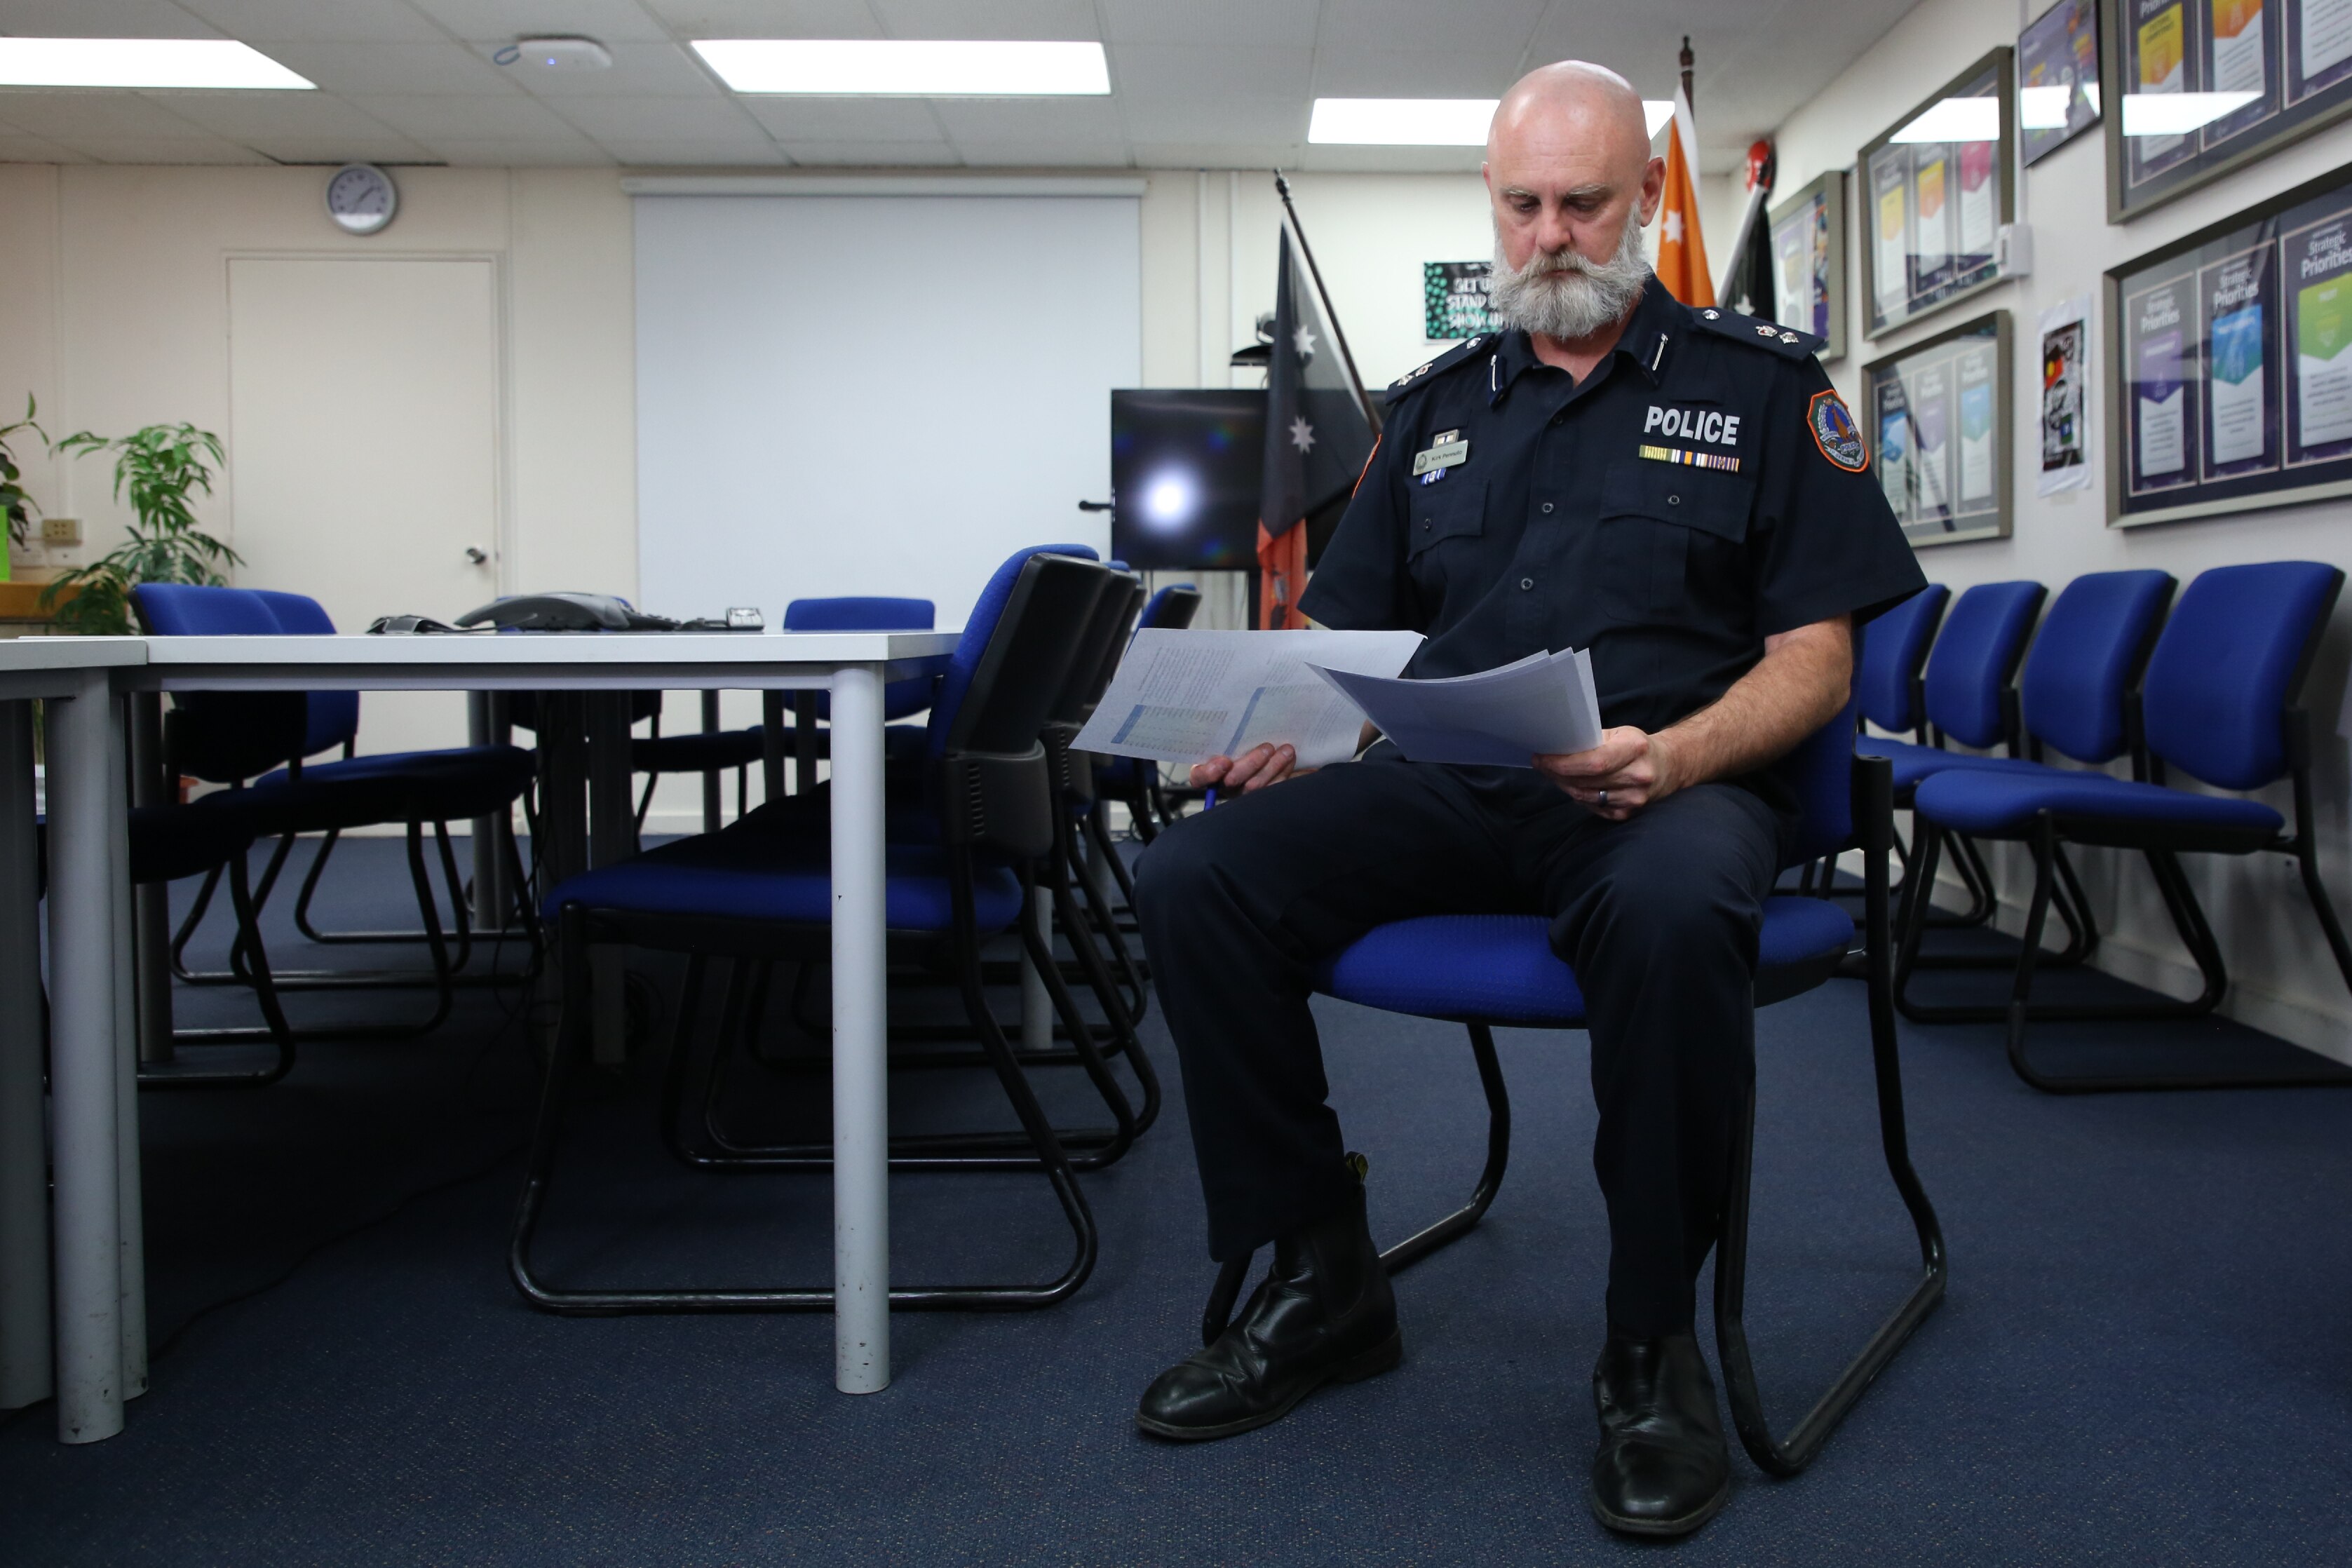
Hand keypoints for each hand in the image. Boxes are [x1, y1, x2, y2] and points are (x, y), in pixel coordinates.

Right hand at [1190, 742, 1304, 794]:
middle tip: (1267, 748)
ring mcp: (1244, 794)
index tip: (1224, 761)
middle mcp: (1225, 785)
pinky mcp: (1264, 797)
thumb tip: (1229, 715)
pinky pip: (1276, 790)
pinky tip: (1303, 767)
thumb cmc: (1233, 746)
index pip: (1200, 777)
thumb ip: (1225, 734)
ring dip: (1274, 768)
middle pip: (1235, 782)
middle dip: (1253, 764)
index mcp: (1209, 772)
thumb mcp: (1225, 739)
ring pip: (1257, 788)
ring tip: (1287, 751)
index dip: (1209, 772)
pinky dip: (1290, 776)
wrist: (1249, 760)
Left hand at [1534, 727, 1681, 820]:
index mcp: (1635, 749)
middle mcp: (1638, 776)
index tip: (1542, 758)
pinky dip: (1578, 796)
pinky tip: (1573, 785)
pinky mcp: (1628, 814)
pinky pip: (1592, 808)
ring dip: (1564, 785)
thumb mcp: (1619, 734)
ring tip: (1553, 773)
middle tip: (1541, 764)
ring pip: (1585, 796)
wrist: (1668, 767)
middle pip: (1586, 781)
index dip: (1563, 763)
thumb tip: (1557, 746)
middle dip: (1557, 773)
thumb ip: (1592, 740)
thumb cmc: (1637, 747)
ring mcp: (1634, 799)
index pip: (1594, 762)